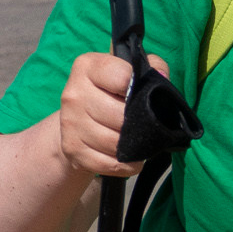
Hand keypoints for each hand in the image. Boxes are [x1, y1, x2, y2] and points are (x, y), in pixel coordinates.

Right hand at [59, 50, 169, 177]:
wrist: (79, 122)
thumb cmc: (112, 93)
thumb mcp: (132, 70)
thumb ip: (153, 67)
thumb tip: (161, 79)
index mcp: (88, 66)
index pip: (123, 78)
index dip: (139, 89)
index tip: (142, 95)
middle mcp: (74, 93)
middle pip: (120, 115)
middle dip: (137, 123)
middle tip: (143, 124)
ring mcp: (70, 123)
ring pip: (116, 142)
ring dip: (133, 146)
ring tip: (137, 140)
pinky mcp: (72, 150)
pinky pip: (110, 163)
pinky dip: (127, 165)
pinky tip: (129, 157)